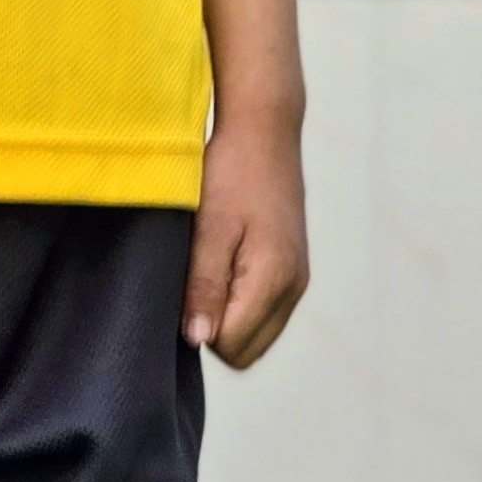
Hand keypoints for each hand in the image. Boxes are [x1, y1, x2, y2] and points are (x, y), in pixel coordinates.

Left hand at [182, 109, 307, 368]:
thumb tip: (198, 341)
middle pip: (246, 350)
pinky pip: (264, 313)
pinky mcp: (294, 270)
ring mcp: (298, 280)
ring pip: (256, 335)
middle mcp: (294, 287)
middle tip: (192, 280)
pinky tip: (223, 266)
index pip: (231, 344)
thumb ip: (203, 287)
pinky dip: (240, 304)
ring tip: (208, 268)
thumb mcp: (207, 229)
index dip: (199, 326)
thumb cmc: (230, 172)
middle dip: (214, 329)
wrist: (264, 131)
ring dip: (227, 317)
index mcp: (274, 279)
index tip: (183, 288)